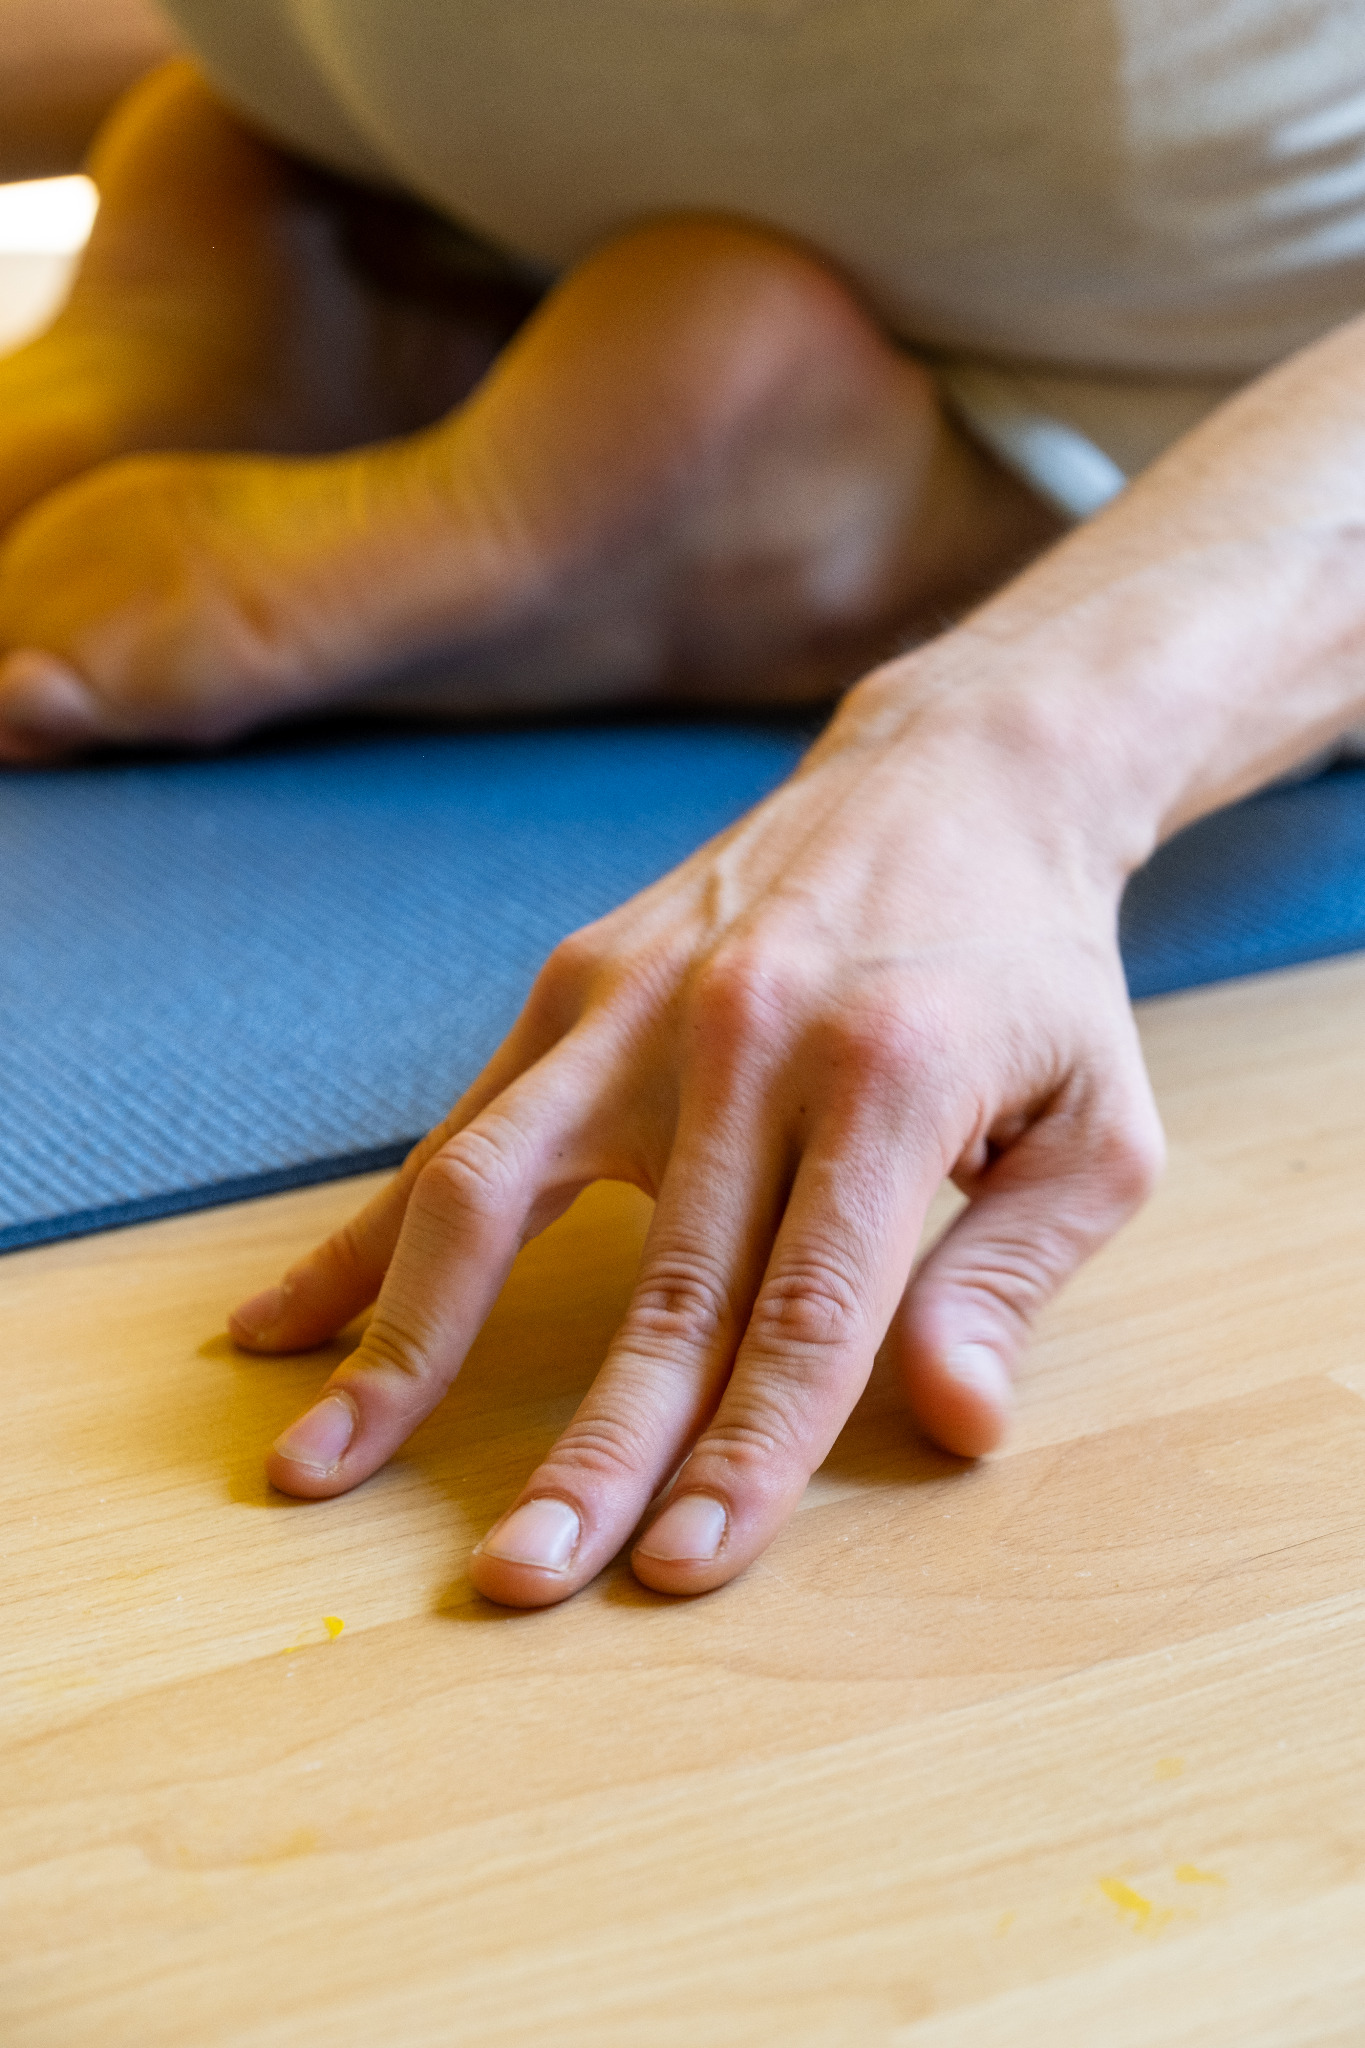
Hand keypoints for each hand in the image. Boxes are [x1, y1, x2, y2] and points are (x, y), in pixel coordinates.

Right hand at [228, 650, 1163, 1604]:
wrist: (953, 782)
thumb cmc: (1033, 978)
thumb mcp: (1097, 1123)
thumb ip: (1014, 1272)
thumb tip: (953, 1424)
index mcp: (889, 1078)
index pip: (805, 1311)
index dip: (746, 1455)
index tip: (682, 1572)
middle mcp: (747, 1033)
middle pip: (655, 1285)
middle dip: (586, 1453)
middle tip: (518, 1582)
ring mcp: (639, 1002)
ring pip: (493, 1191)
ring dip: (407, 1343)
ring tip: (318, 1468)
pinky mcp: (577, 983)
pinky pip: (455, 1129)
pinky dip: (365, 1236)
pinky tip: (288, 1324)